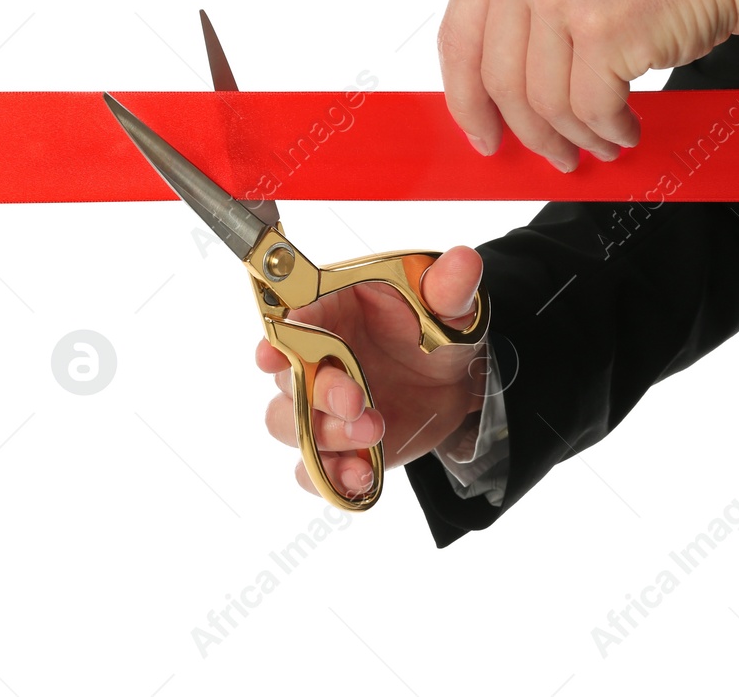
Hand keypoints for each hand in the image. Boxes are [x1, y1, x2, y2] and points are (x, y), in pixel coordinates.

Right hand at [254, 245, 486, 498]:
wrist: (457, 380)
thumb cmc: (438, 329)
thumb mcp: (450, 306)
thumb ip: (451, 287)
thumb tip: (464, 261)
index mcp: (331, 310)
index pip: (291, 319)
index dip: (276, 338)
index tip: (273, 353)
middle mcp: (315, 357)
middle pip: (286, 377)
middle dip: (316, 393)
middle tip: (357, 401)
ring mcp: (320, 406)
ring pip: (289, 425)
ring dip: (322, 436)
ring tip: (371, 435)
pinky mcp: (335, 445)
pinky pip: (313, 469)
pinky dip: (329, 478)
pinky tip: (361, 478)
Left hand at [439, 0, 738, 171]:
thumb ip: (522, 1)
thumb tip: (495, 90)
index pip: (458, 37)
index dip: (465, 98)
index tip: (481, 132)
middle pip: (497, 79)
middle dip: (525, 132)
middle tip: (552, 155)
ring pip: (543, 102)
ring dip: (575, 136)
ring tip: (601, 141)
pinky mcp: (602, 27)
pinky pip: (590, 108)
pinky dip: (609, 130)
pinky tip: (627, 128)